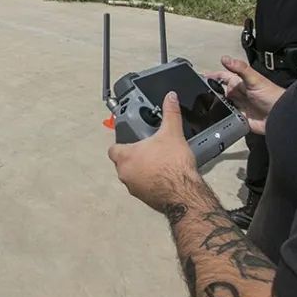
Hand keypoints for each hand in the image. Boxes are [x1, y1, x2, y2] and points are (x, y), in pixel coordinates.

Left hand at [107, 92, 197, 210]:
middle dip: (133, 156)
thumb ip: (170, 113)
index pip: (113, 149)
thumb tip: (170, 97)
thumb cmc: (173, 164)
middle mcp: (125, 174)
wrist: (184, 193)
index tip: (131, 141)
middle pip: (122, 162)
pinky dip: (149, 182)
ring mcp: (133, 188)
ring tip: (158, 163)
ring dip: (141, 170)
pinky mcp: (144, 199)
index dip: (121, 143)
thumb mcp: (172, 132)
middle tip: (148, 150)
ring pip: (132, 176)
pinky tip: (164, 177)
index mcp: (126, 156)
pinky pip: (142, 188)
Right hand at [205, 56, 284, 134]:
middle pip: (219, 91)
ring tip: (201, 106)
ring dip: (213, 105)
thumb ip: (240, 68)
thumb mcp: (254, 79)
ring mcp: (237, 107)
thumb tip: (224, 58)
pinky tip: (213, 118)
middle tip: (196, 93)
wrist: (280, 116)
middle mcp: (237, 94)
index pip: (222, 77)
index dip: (212, 76)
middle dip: (209, 91)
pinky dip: (220, 118)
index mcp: (239, 83)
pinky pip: (226, 119)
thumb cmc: (271, 95)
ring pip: (221, 105)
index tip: (199, 76)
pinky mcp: (239, 119)